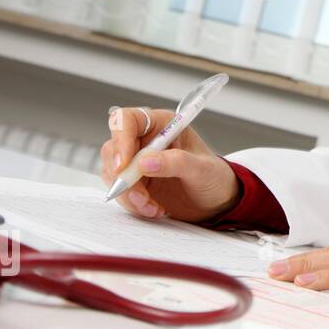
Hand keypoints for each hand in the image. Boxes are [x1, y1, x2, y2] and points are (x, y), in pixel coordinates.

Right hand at [100, 107, 239, 223]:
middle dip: (123, 176)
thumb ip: (177, 162)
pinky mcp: (133, 181)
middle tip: (140, 196)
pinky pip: (120, 191)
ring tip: (152, 206)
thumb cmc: (213, 176)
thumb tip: (145, 162)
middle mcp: (145, 140)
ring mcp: (136, 161)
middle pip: (113, 148)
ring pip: (112, 173)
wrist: (216, 200)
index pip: (128, 120)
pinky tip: (154, 209)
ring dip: (129, 194)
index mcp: (163, 125)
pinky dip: (133, 204)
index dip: (121, 139)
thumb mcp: (202, 169)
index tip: (124, 165)